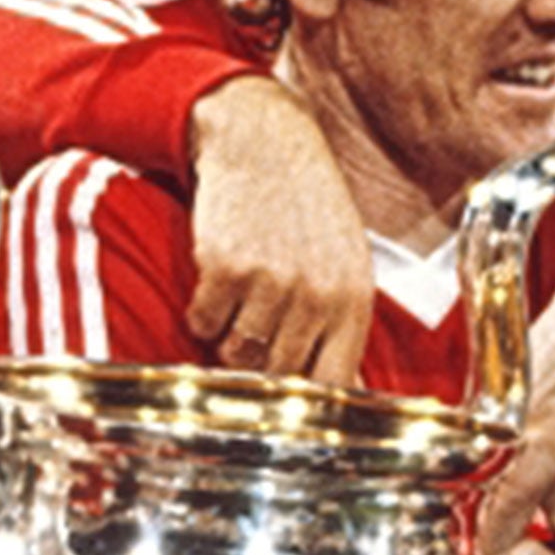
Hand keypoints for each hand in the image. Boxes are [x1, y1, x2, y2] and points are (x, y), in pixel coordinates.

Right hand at [184, 76, 372, 381]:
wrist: (264, 143)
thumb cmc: (304, 210)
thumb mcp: (343, 264)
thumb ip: (339, 325)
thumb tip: (335, 397)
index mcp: (353, 300)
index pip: (332, 386)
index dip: (303, 407)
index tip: (282, 410)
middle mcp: (317, 295)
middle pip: (277, 376)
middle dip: (258, 367)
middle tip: (249, 339)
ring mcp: (271, 283)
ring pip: (236, 354)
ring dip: (227, 338)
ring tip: (237, 301)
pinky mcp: (226, 268)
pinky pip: (203, 323)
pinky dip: (201, 312)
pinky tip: (215, 281)